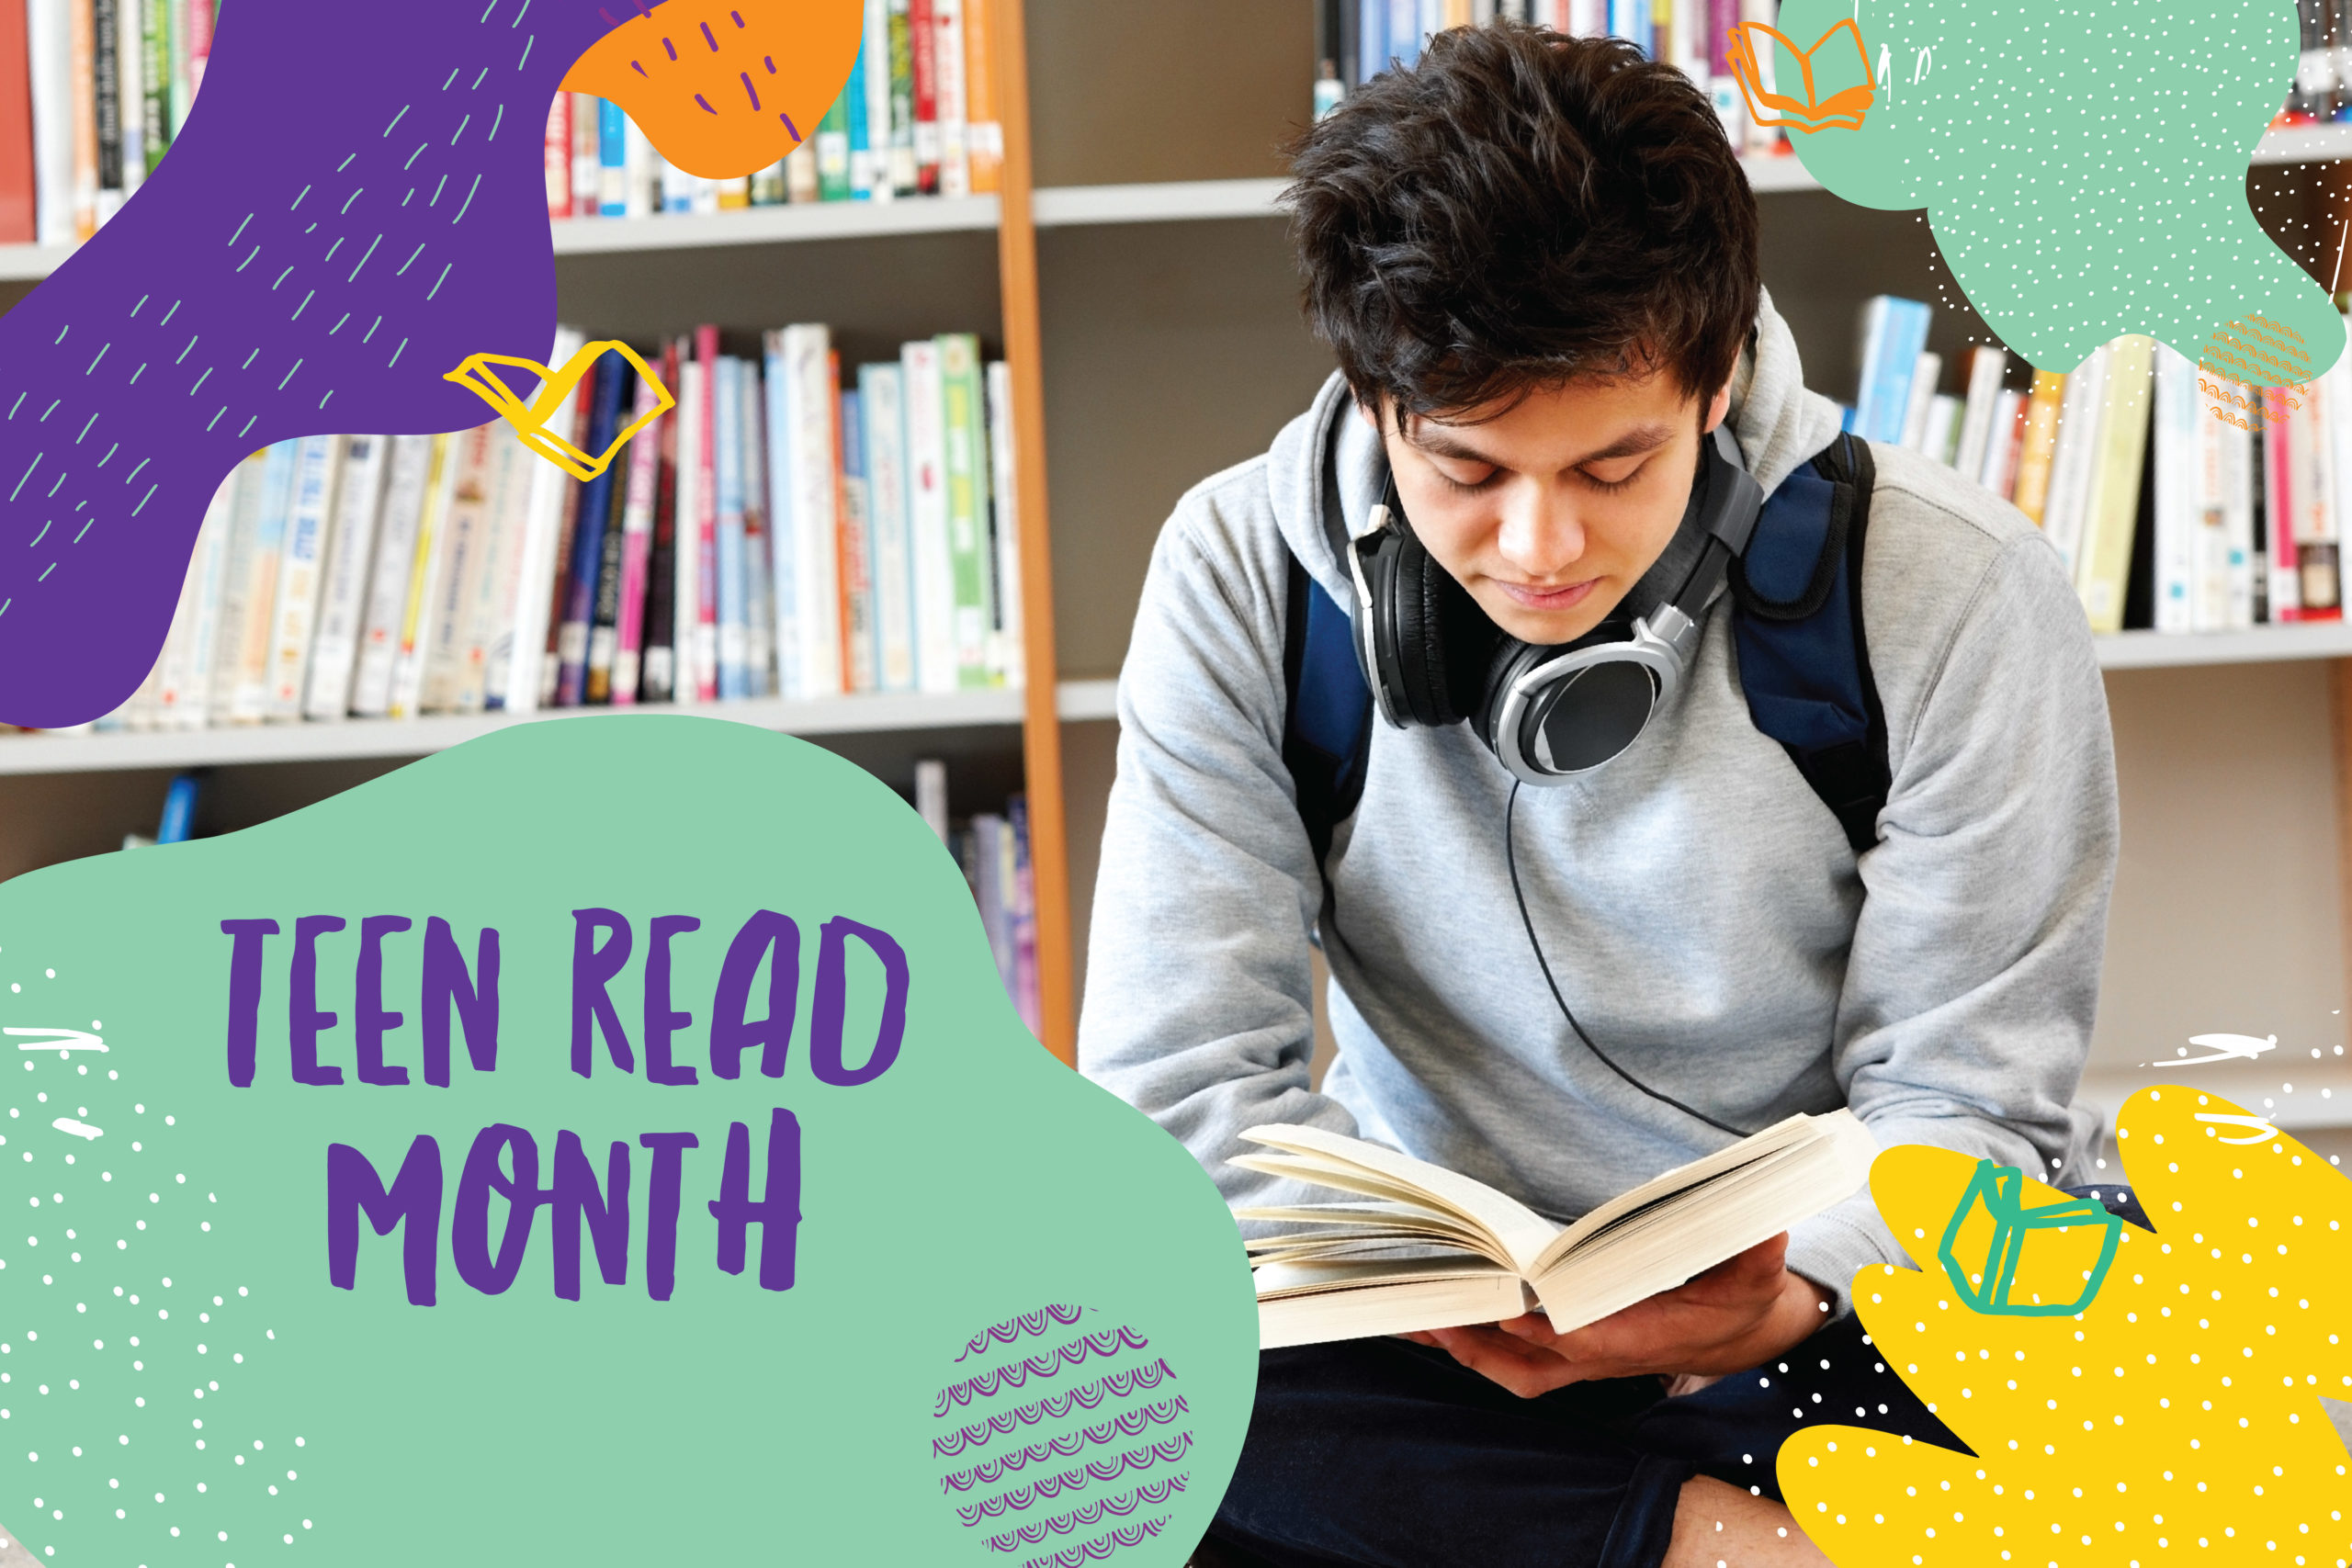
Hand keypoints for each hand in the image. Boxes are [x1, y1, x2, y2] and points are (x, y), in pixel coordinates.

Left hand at [1398, 1231, 1832, 1398]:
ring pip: (1512, 1369)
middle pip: (1534, 1366)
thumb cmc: (1737, 1300)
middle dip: (1483, 1346)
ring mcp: (1583, 1359)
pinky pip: (1510, 1359)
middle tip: (1438, 1314)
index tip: (1520, 1316)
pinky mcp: (1568, 1352)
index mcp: (1646, 1337)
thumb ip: (1756, 1253)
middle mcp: (1605, 1355)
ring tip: (1415, 1315)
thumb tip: (1767, 1225)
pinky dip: (1471, 1344)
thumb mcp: (1755, 1274)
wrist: (1737, 1334)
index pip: (1594, 1341)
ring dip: (1464, 1346)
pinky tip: (1433, 1318)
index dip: (1556, 1332)